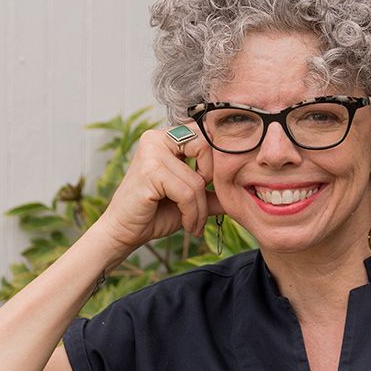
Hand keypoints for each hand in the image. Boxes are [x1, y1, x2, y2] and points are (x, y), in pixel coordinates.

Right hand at [97, 126, 222, 254]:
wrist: (124, 233)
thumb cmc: (155, 214)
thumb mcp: (192, 199)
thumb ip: (214, 189)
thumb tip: (245, 184)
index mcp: (167, 137)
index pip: (207, 137)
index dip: (215, 165)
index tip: (211, 191)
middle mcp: (157, 138)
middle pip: (206, 149)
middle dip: (211, 182)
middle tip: (203, 207)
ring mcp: (151, 152)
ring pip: (197, 179)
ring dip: (201, 209)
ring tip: (194, 224)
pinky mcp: (149, 171)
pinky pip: (187, 192)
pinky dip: (192, 213)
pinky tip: (187, 225)